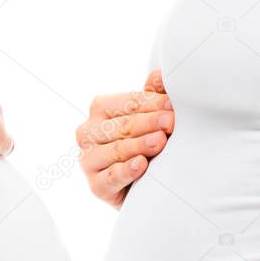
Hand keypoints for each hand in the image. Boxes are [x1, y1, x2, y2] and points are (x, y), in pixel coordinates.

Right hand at [77, 69, 173, 207]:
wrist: (140, 186)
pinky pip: (112, 177)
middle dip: (148, 123)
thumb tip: (160, 74)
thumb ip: (152, 96)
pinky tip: (141, 165)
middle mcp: (87, 132)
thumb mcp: (148, 118)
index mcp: (99, 108)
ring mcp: (88, 160)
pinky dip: (127, 171)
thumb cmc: (142, 144)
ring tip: (160, 141)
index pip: (127, 103)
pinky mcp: (96, 185)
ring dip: (140, 145)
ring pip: (117, 150)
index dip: (151, 103)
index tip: (172, 105)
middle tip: (170, 123)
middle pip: (122, 125)